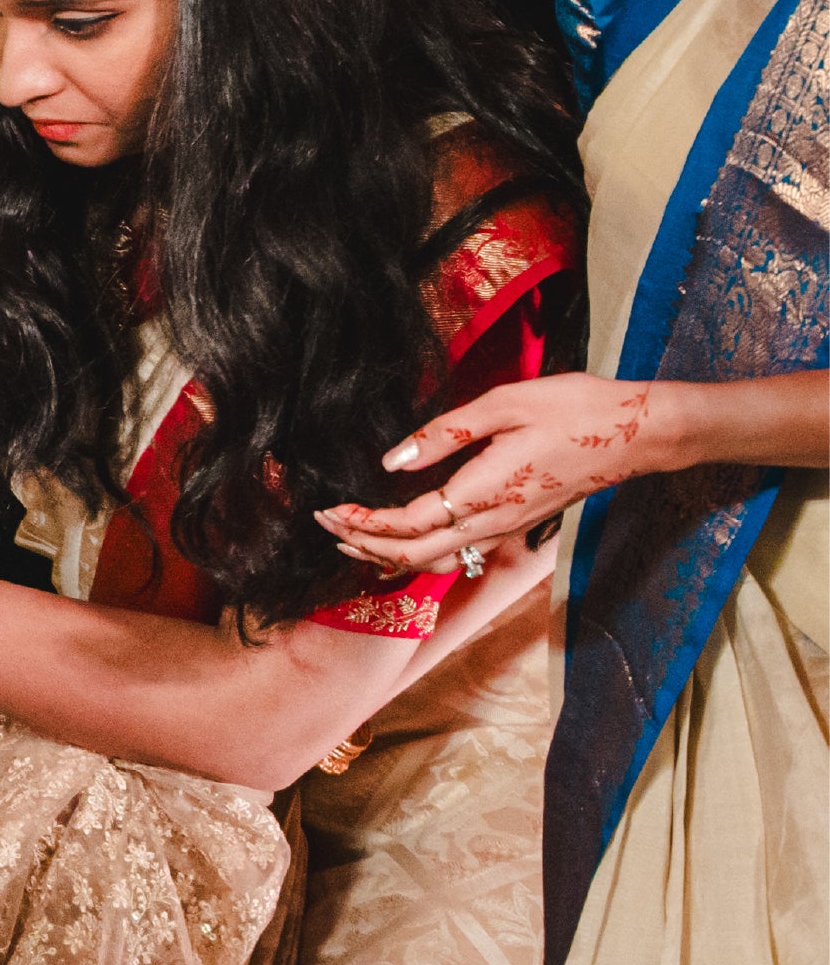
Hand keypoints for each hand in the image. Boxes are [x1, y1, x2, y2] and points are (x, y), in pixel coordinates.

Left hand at [316, 375, 654, 572]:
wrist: (640, 433)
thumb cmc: (576, 409)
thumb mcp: (505, 404)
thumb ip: (446, 433)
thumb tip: (394, 460)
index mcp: (484, 493)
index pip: (408, 525)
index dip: (362, 524)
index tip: (327, 509)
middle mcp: (494, 522)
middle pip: (414, 555)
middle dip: (363, 545)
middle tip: (323, 524)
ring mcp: (508, 527)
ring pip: (436, 560)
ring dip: (388, 554)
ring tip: (350, 538)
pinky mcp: (518, 522)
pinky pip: (458, 550)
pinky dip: (419, 551)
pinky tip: (402, 539)